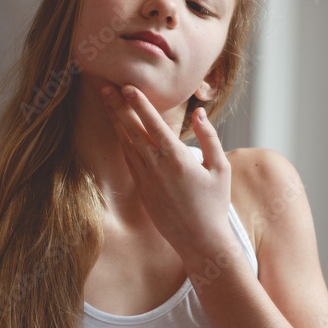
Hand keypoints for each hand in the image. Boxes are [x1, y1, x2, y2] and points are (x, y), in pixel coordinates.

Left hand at [101, 82, 232, 258]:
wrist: (199, 240)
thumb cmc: (214, 204)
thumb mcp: (221, 168)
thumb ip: (209, 137)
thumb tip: (199, 113)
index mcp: (177, 158)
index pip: (153, 124)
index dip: (139, 104)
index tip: (128, 87)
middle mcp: (156, 167)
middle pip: (132, 130)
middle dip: (118, 107)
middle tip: (106, 88)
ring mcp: (145, 179)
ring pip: (126, 144)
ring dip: (116, 122)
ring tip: (107, 104)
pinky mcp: (141, 190)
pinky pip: (129, 160)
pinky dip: (122, 143)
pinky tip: (119, 132)